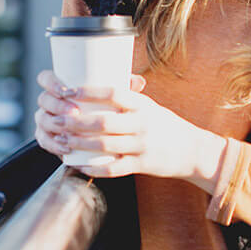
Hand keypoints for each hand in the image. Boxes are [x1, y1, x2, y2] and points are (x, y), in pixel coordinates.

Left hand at [33, 69, 226, 187]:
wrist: (193, 150)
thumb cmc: (165, 125)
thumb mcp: (150, 105)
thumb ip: (127, 97)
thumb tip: (96, 81)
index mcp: (143, 104)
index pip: (114, 93)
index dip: (88, 91)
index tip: (68, 91)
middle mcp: (143, 123)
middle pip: (104, 122)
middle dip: (76, 122)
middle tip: (57, 120)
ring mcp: (142, 146)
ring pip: (105, 146)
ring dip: (80, 143)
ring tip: (63, 139)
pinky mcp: (142, 166)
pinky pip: (114, 169)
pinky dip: (94, 168)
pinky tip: (80, 165)